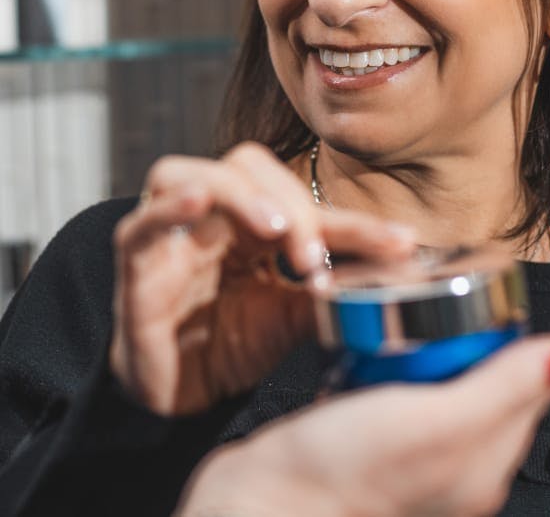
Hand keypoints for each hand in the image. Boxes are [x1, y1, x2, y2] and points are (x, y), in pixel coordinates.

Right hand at [109, 142, 413, 414]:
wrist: (175, 396)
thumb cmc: (226, 343)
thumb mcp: (292, 315)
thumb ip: (332, 290)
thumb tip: (396, 274)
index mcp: (251, 220)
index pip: (306, 201)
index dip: (354, 221)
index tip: (400, 244)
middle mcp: (211, 215)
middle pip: (247, 166)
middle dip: (292, 203)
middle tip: (315, 256)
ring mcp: (170, 234)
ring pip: (189, 172)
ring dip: (238, 193)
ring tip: (275, 229)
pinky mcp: (136, 266)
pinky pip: (140, 224)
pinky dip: (168, 207)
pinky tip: (197, 201)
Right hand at [175, 335, 549, 516]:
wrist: (261, 504)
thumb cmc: (345, 471)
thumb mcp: (442, 419)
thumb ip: (510, 384)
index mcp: (488, 460)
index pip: (528, 381)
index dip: (512, 335)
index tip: (483, 300)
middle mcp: (460, 464)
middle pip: (486, 377)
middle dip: (467, 337)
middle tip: (433, 308)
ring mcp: (416, 454)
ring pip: (442, 379)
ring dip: (427, 346)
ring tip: (401, 324)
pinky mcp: (377, 443)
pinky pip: (401, 390)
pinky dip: (392, 365)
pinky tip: (370, 352)